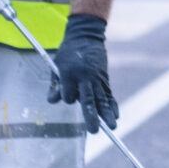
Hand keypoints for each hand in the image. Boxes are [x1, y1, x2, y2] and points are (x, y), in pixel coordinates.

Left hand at [48, 12, 116, 131]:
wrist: (85, 36)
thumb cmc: (67, 53)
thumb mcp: (56, 65)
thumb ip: (55, 84)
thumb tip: (52, 101)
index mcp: (70, 73)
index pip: (69, 95)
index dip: (68, 98)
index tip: (68, 96)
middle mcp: (85, 77)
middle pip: (88, 100)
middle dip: (91, 116)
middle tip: (94, 131)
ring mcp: (97, 78)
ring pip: (102, 99)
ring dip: (106, 114)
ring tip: (112, 127)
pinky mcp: (104, 79)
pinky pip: (109, 95)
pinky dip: (112, 106)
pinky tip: (116, 116)